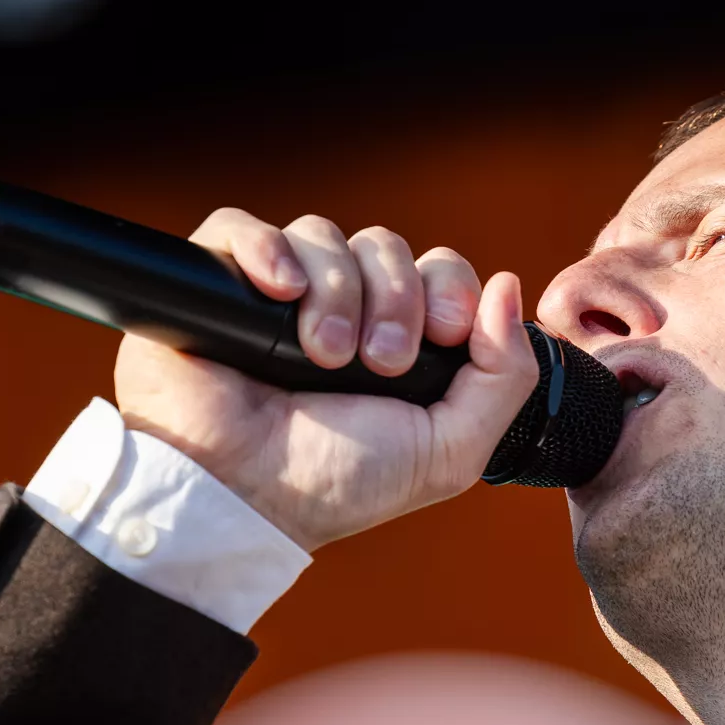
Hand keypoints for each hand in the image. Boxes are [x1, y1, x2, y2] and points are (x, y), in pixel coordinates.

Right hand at [114, 209, 538, 550]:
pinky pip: (241, 226)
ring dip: (338, 293)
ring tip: (324, 356)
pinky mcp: (216, 281)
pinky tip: (280, 291)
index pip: (437, 271)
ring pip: (323, 235)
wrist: (245, 497)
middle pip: (386, 246)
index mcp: (396, 340)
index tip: (443, 336)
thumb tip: (508, 286)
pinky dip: (267, 249)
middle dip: (397, 298)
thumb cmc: (338, 484)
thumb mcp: (448, 451)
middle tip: (383, 361)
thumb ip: (503, 377)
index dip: (448, 290)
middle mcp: (340, 309)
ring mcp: (276, 293)